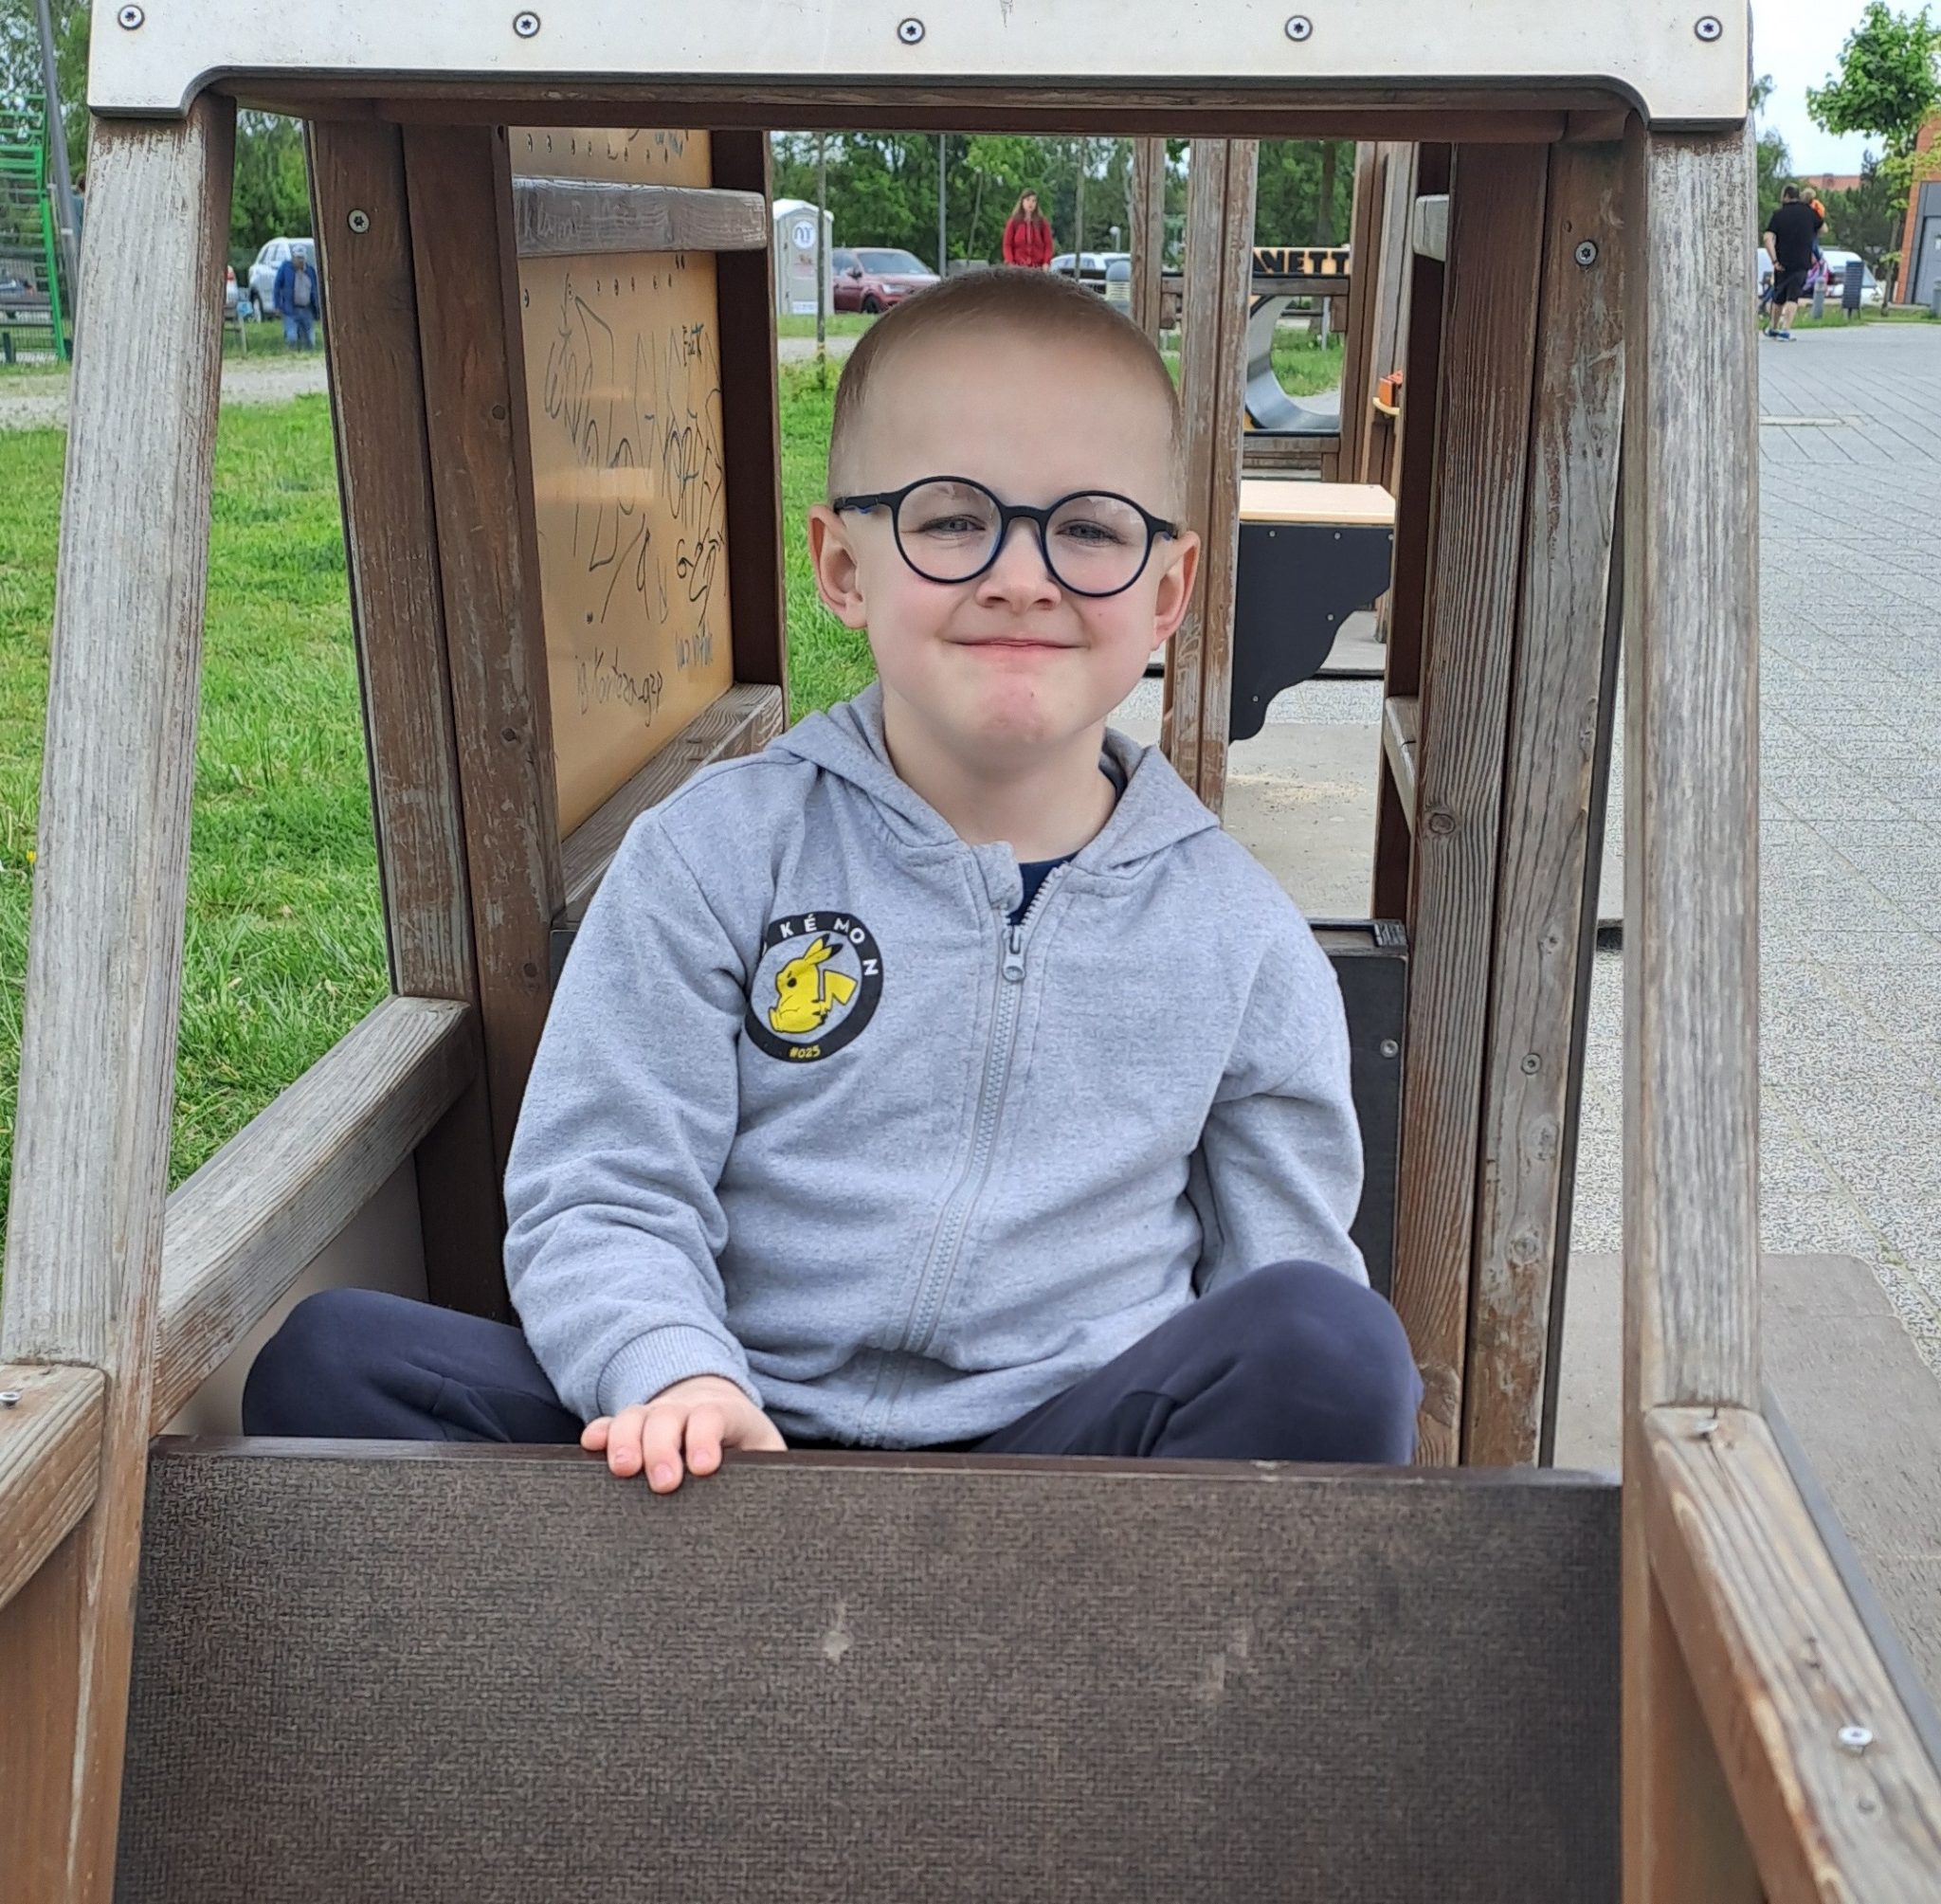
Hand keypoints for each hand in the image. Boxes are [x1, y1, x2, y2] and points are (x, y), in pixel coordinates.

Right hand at [581, 1374, 785, 1492]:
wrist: (719, 1409)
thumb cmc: (746, 1444)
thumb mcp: (766, 1451)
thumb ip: (773, 1469)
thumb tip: (793, 1506)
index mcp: (725, 1413)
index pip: (713, 1416)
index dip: (705, 1437)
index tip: (704, 1468)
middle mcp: (685, 1409)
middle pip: (668, 1416)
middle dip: (663, 1446)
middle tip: (664, 1482)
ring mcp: (655, 1415)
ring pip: (635, 1416)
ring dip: (626, 1440)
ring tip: (623, 1470)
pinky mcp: (631, 1427)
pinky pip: (609, 1423)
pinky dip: (599, 1432)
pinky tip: (590, 1447)